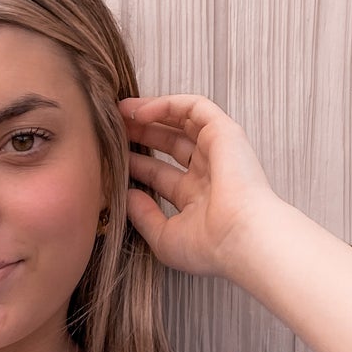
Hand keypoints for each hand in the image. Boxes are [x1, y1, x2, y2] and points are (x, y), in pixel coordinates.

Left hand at [118, 93, 280, 279]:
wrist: (241, 238)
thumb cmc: (209, 247)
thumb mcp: (165, 237)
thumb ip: (144, 216)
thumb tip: (127, 196)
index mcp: (198, 198)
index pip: (161, 174)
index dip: (136, 164)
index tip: (110, 158)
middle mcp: (209, 172)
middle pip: (170, 144)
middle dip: (141, 134)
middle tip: (112, 128)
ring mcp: (218, 151)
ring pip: (181, 121)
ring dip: (151, 113)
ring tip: (121, 111)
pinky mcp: (225, 132)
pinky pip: (194, 107)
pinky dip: (167, 104)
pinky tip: (139, 111)